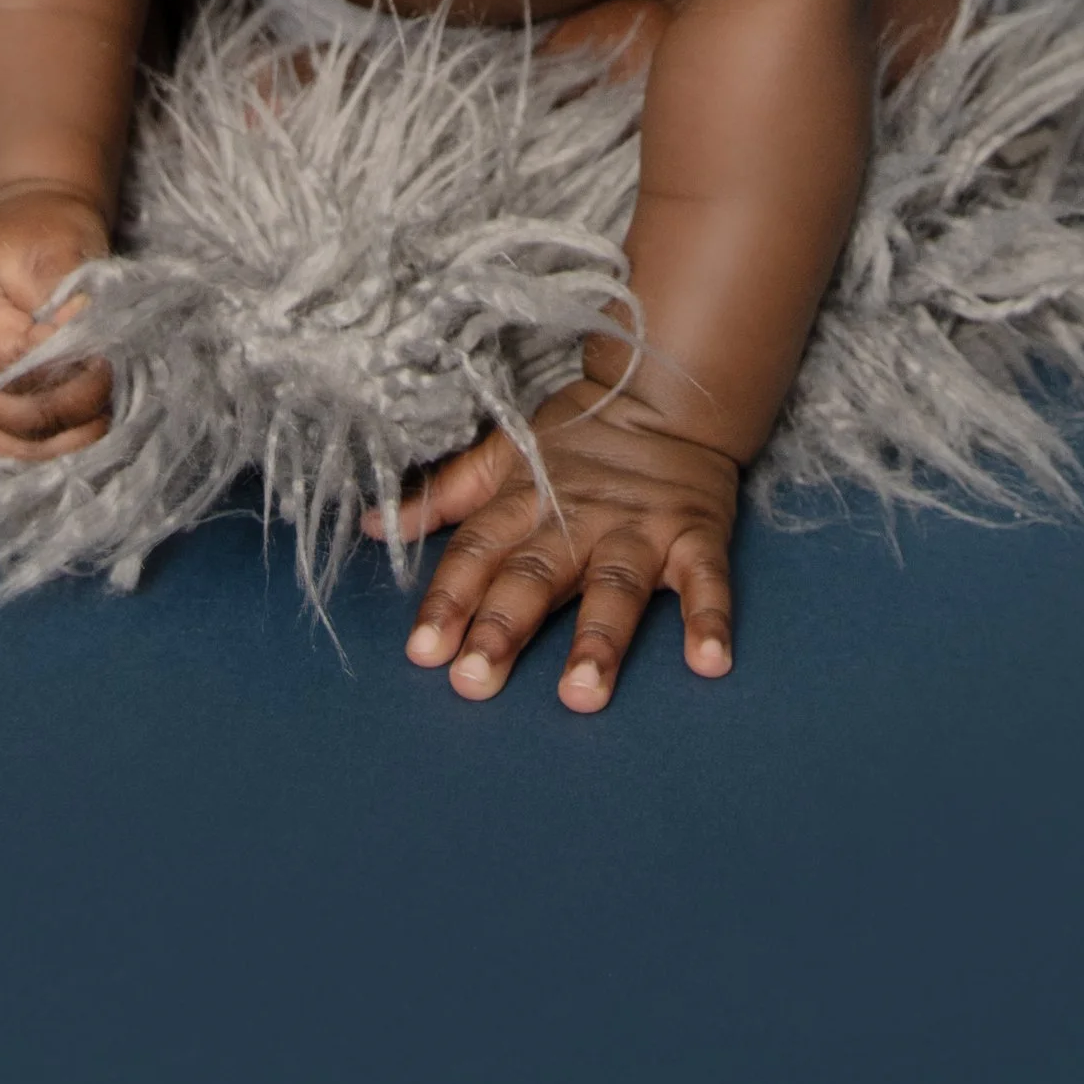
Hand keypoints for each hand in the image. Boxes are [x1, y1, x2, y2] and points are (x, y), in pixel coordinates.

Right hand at [0, 183, 113, 458]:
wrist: (26, 229)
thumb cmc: (41, 232)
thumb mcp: (56, 244)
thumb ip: (67, 293)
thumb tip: (85, 337)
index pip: (13, 360)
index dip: (64, 354)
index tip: (99, 331)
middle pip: (15, 411)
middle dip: (76, 396)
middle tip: (115, 366)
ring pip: (16, 445)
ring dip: (70, 432)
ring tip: (109, 402)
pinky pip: (17, 451)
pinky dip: (57, 449)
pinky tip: (91, 426)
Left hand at [370, 380, 738, 712]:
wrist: (667, 390)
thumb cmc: (579, 438)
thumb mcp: (504, 457)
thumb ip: (442, 497)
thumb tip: (374, 526)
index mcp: (527, 501)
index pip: (478, 550)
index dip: (450, 597)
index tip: (425, 649)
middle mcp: (578, 519)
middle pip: (535, 575)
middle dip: (504, 626)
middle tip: (474, 680)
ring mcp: (639, 528)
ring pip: (615, 585)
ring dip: (599, 639)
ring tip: (582, 693)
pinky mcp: (695, 534)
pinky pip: (705, 579)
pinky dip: (710, 618)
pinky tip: (710, 662)